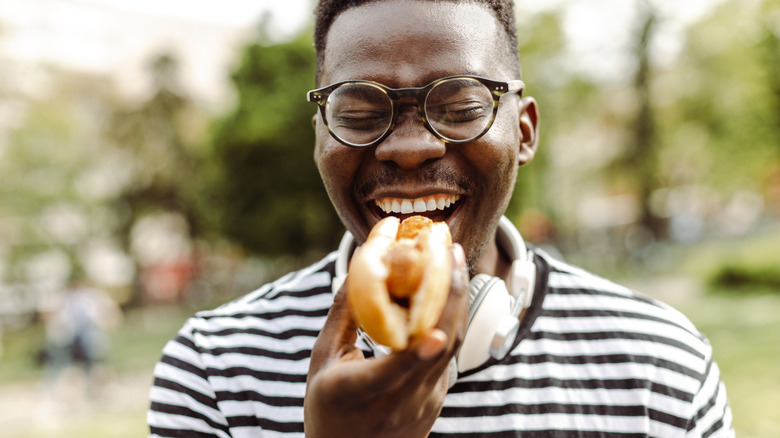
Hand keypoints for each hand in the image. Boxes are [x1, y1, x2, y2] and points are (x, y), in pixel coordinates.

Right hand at [304, 244, 469, 437]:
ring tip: (453, 260)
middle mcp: (400, 402)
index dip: (417, 355)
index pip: (394, 374)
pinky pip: (447, 354)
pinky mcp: (437, 399)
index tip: (435, 333)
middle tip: (450, 250)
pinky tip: (444, 291)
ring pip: (450, 346)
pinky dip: (448, 318)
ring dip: (456, 299)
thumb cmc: (328, 405)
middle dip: (450, 294)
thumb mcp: (323, 361)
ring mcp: (424, 403)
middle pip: (438, 347)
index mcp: (361, 394)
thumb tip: (360, 268)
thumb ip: (342, 316)